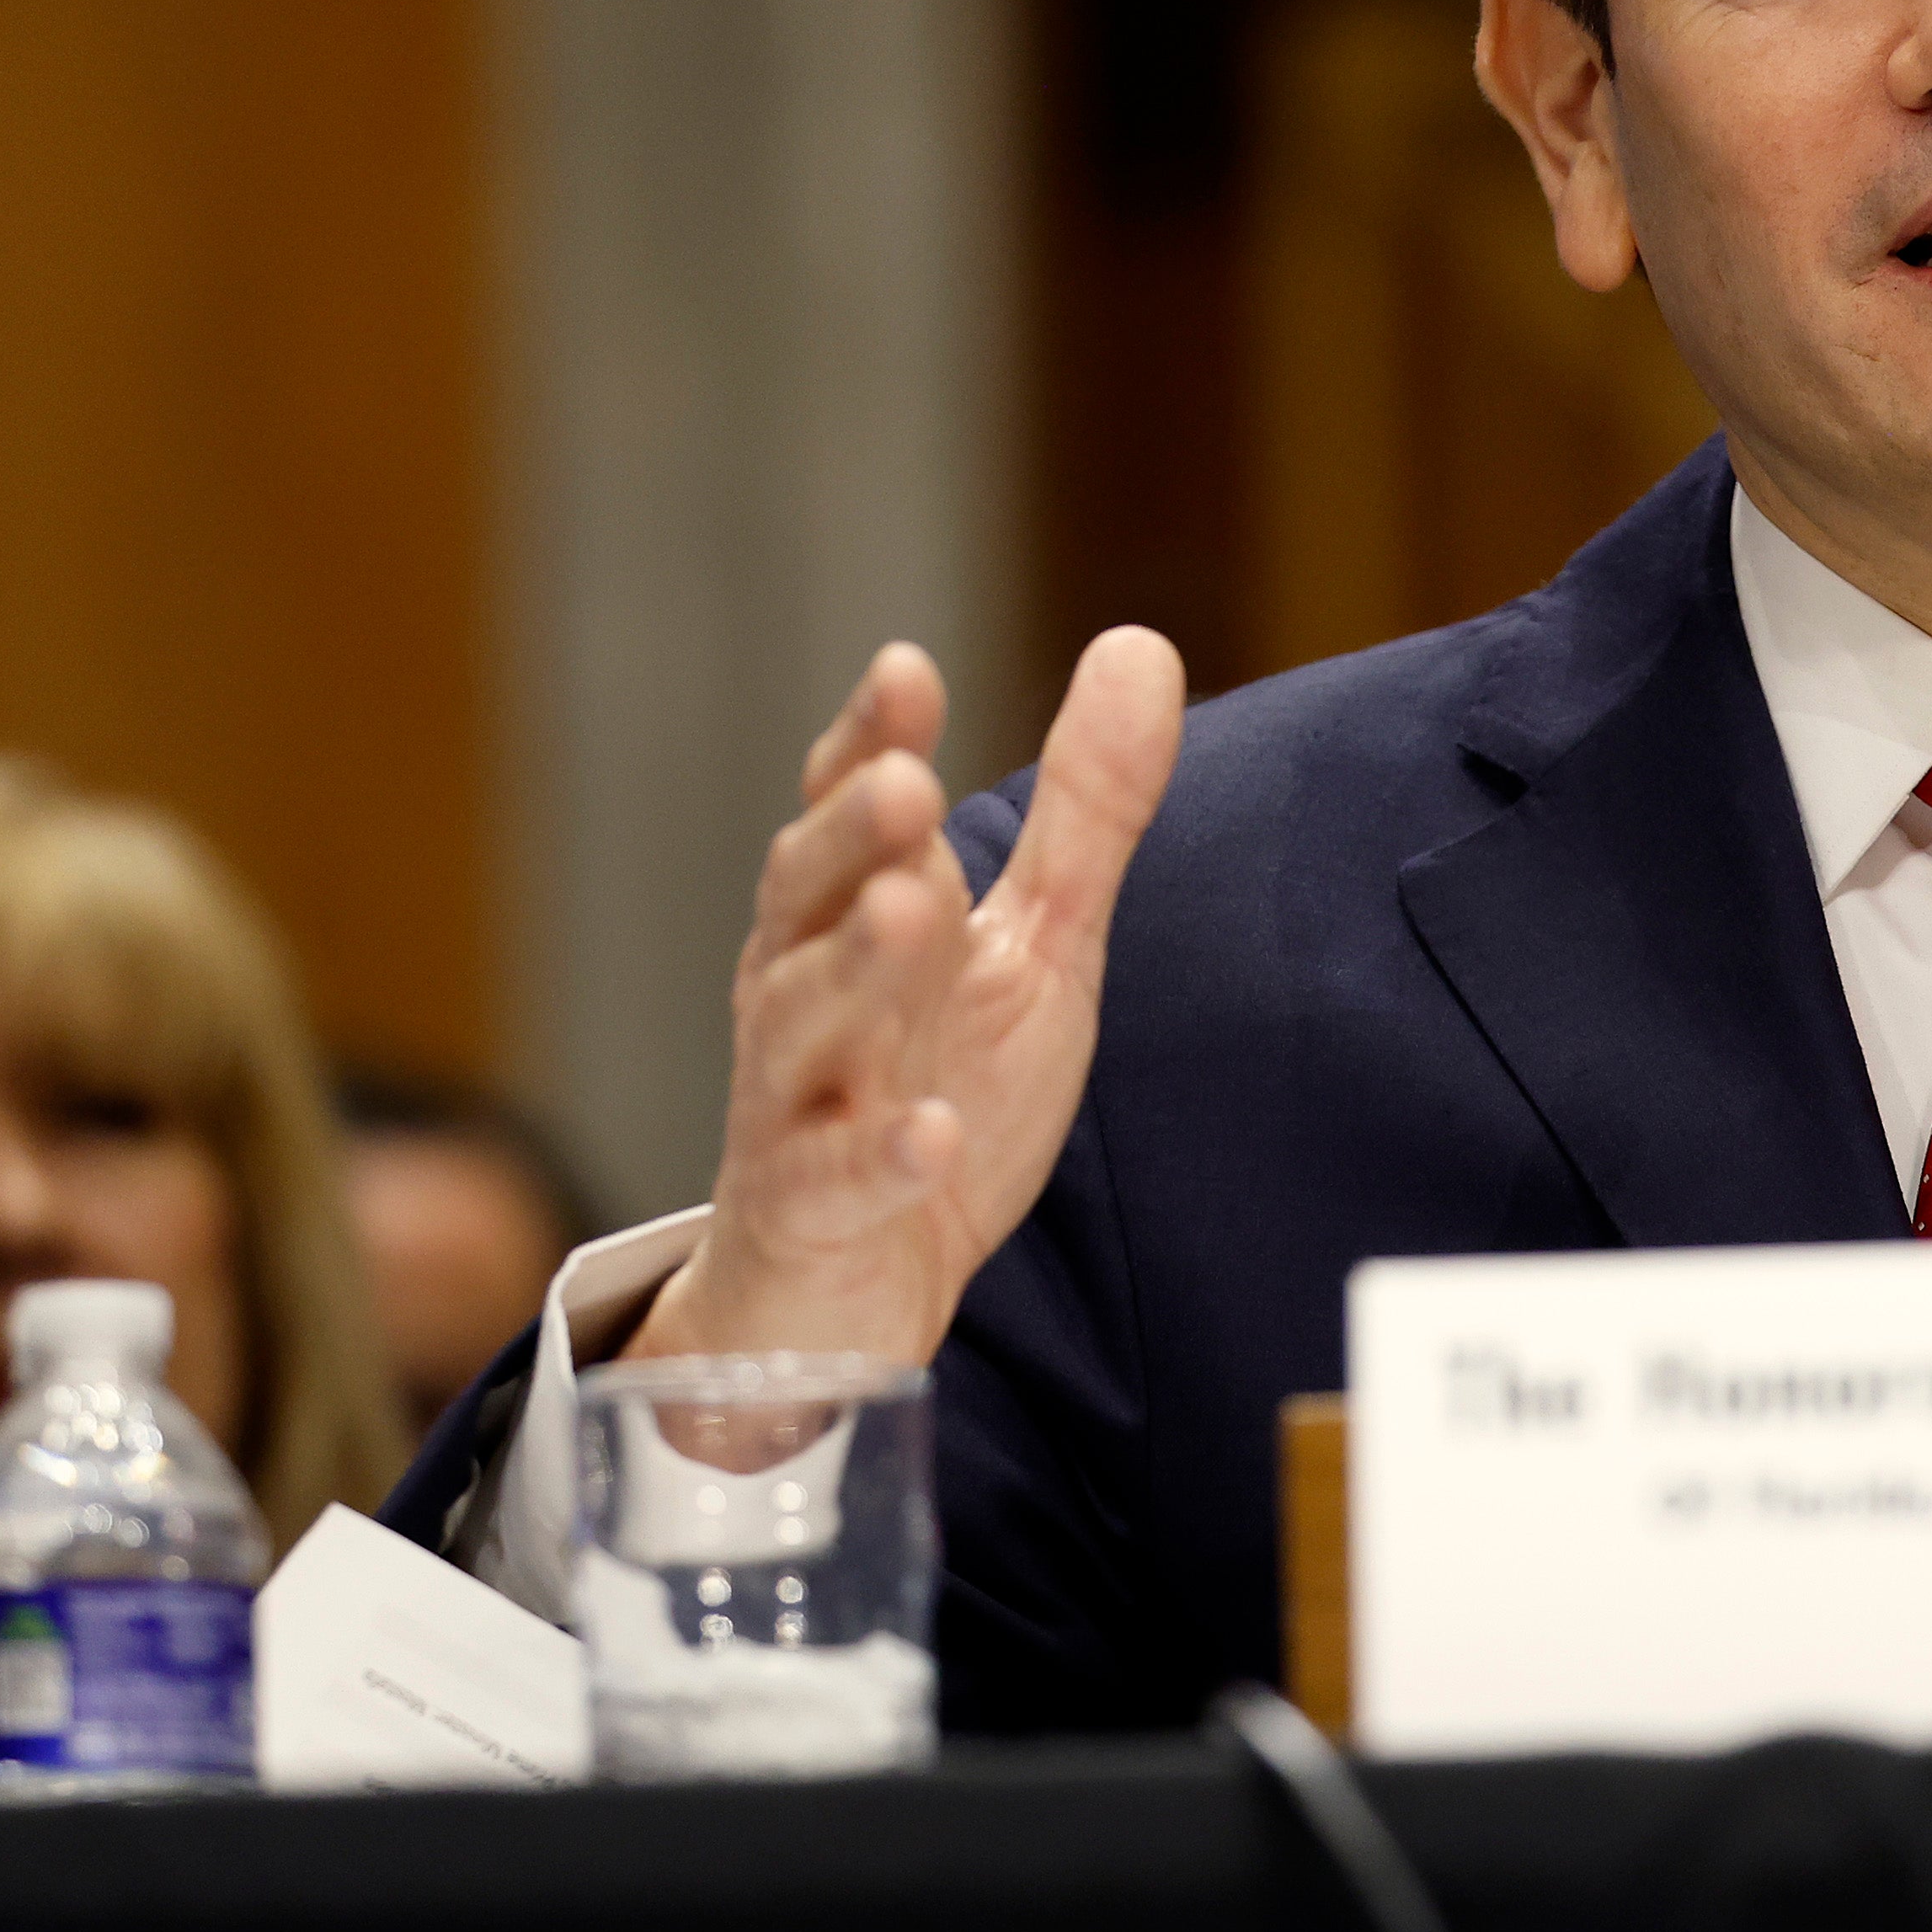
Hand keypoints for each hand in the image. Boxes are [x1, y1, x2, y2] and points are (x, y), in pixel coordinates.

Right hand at [629, 627, 1185, 1371]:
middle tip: (903, 785)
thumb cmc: (939, 1084)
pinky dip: (876, 1157)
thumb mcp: (1037, 944)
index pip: (848, 811)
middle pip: (806, 899)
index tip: (906, 674)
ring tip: (909, 913)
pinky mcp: (807, 1214)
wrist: (860, 1285)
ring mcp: (793, 1102)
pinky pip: (829, 1181)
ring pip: (799, 1024)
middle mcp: (809, 991)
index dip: (867, 741)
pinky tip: (929, 1134)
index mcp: (859, 914)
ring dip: (851, 969)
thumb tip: (1138, 646)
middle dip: (848, 840)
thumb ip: (1085, 811)